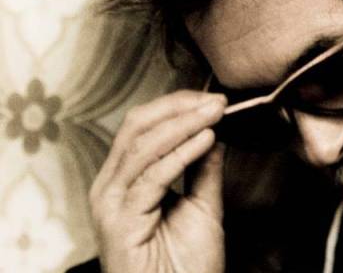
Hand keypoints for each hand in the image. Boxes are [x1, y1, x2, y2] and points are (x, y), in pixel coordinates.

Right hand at [89, 90, 227, 272]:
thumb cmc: (186, 264)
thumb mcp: (202, 205)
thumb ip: (204, 168)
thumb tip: (214, 131)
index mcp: (124, 179)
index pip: (144, 126)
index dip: (178, 107)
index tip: (216, 101)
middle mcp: (110, 187)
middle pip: (137, 127)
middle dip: (179, 108)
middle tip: (217, 101)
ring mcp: (110, 204)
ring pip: (142, 147)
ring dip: (183, 125)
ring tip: (215, 114)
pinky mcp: (119, 221)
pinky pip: (151, 177)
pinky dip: (180, 154)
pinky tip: (205, 140)